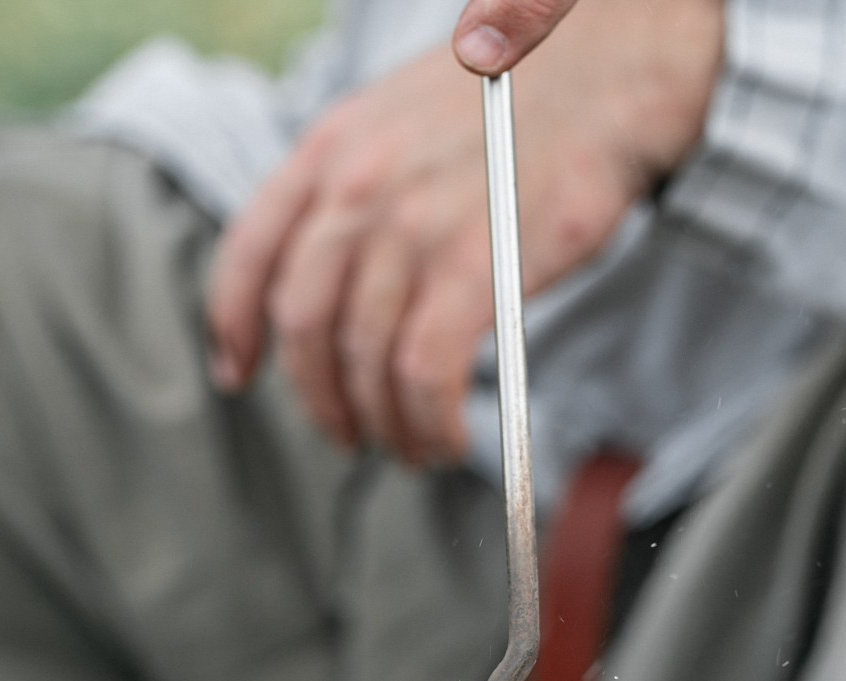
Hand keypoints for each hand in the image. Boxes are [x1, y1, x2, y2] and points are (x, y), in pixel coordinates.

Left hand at [205, 0, 719, 465]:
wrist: (612, 71)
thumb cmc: (525, 100)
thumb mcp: (406, 121)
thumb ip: (360, 190)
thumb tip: (344, 274)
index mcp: (332, 147)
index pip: (250, 252)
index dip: (234, 327)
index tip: (239, 370)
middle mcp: (358, 187)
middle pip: (303, 323)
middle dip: (320, 397)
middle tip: (349, 429)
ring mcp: (411, 228)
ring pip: (364, 363)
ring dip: (386, 424)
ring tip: (413, 444)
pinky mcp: (473, 268)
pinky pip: (424, 376)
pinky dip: (429, 423)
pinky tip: (445, 436)